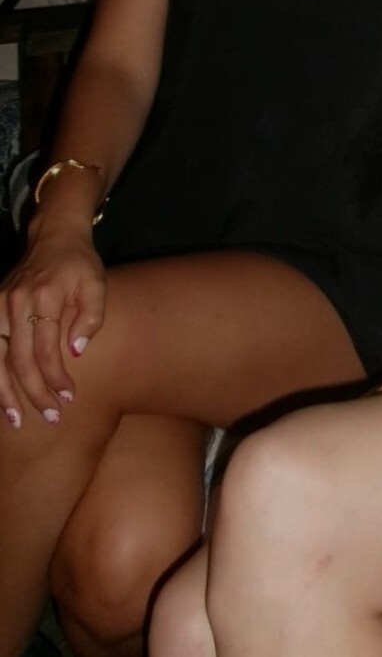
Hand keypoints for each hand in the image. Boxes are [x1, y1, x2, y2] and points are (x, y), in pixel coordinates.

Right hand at [0, 228, 105, 426]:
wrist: (53, 236)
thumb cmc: (79, 264)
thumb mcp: (96, 283)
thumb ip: (91, 316)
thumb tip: (77, 351)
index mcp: (45, 296)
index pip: (46, 348)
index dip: (56, 377)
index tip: (69, 397)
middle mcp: (15, 302)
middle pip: (18, 359)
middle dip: (33, 392)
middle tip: (51, 417)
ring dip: (4, 393)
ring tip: (16, 420)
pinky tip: (0, 396)